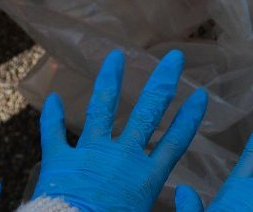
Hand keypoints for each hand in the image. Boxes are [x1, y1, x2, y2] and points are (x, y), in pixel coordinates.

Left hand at [35, 49, 209, 211]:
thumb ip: (171, 207)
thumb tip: (187, 200)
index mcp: (147, 176)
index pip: (175, 141)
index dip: (190, 117)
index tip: (200, 94)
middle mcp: (123, 157)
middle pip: (148, 113)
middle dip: (163, 82)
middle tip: (173, 57)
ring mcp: (90, 154)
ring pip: (102, 109)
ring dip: (110, 80)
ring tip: (115, 56)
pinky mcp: (60, 160)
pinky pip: (53, 133)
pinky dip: (52, 116)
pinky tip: (53, 96)